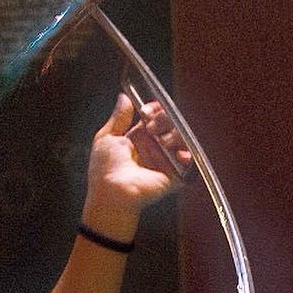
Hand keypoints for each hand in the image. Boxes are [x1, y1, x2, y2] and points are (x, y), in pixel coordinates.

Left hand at [82, 93, 191, 237]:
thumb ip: (118, 118)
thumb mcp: (106, 138)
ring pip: (180, 138)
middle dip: (163, 120)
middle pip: (168, 124)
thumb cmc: (104, 170)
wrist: (112, 193)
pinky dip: (186, 154)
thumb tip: (124, 98)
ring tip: (162, 141)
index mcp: (137, 139)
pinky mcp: (173, 174)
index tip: (149, 109)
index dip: (154, 110)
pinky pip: (188, 162)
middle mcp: (152, 148)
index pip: (152, 118)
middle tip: (152, 126)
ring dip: (174, 134)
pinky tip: (175, 152)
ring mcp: (163, 160)